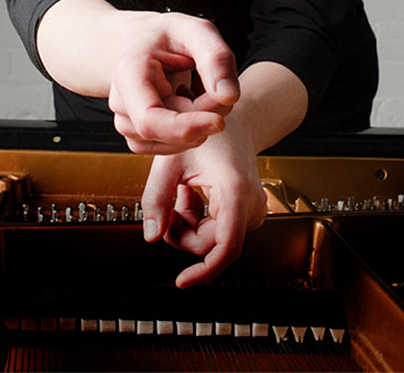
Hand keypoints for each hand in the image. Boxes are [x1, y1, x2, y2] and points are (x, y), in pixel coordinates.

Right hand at [108, 10, 239, 153]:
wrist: (144, 41)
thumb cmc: (169, 34)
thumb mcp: (196, 31)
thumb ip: (216, 59)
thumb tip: (229, 97)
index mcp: (128, 74)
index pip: (149, 120)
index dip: (185, 127)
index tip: (219, 122)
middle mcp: (121, 104)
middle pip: (170, 131)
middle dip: (206, 114)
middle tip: (220, 83)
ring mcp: (127, 124)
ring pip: (175, 142)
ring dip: (201, 121)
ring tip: (202, 86)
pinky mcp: (139, 137)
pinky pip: (175, 145)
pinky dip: (192, 128)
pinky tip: (191, 100)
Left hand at [140, 113, 267, 286]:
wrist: (234, 121)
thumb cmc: (207, 136)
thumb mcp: (171, 162)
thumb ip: (156, 199)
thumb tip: (150, 235)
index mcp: (235, 191)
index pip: (226, 247)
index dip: (204, 270)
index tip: (182, 281)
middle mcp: (251, 205)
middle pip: (210, 243)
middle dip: (182, 231)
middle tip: (169, 203)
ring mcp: (253, 210)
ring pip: (214, 239)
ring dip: (191, 223)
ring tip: (183, 191)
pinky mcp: (249, 212)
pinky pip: (220, 230)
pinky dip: (200, 218)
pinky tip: (194, 193)